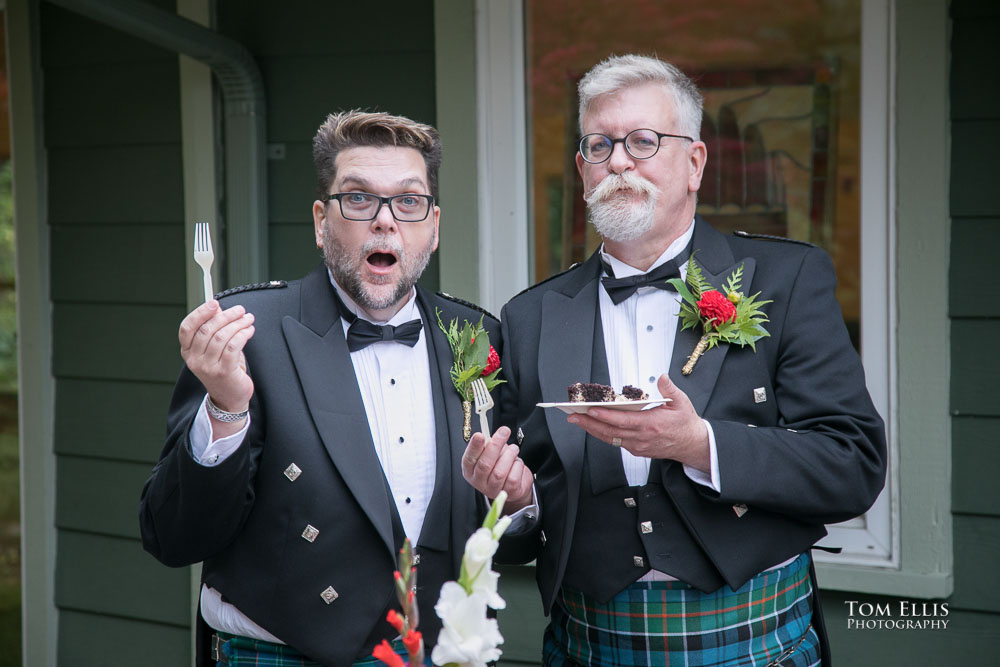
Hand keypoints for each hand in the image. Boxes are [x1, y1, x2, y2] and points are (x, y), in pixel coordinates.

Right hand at [178, 300, 254, 415]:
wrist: (229, 398)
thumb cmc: (223, 369)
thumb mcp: (214, 348)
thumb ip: (214, 329)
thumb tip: (218, 308)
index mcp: (188, 351)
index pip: (187, 327)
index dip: (200, 313)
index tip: (215, 303)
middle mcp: (194, 359)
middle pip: (207, 329)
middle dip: (226, 316)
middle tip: (240, 310)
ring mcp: (208, 367)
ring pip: (222, 337)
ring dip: (238, 324)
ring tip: (248, 319)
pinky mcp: (224, 372)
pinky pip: (233, 347)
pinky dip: (243, 335)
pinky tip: (249, 331)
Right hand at [462, 426, 533, 512]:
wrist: (514, 484)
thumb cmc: (499, 465)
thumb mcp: (490, 453)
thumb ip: (488, 445)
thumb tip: (490, 435)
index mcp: (470, 471)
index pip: (469, 459)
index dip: (474, 447)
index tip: (480, 435)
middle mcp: (479, 482)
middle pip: (484, 465)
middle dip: (495, 445)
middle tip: (503, 432)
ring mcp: (494, 490)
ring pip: (500, 471)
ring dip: (509, 455)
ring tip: (513, 449)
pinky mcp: (509, 493)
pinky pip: (513, 477)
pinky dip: (517, 465)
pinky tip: (516, 463)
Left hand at [567, 374, 709, 470]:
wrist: (692, 445)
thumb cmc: (685, 424)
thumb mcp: (681, 402)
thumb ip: (669, 388)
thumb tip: (662, 377)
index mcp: (651, 424)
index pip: (623, 420)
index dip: (605, 416)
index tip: (591, 410)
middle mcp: (642, 437)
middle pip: (610, 431)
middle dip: (589, 423)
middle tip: (573, 416)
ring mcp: (638, 445)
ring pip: (610, 438)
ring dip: (592, 429)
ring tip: (577, 420)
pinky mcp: (637, 450)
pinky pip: (616, 442)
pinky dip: (603, 434)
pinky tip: (593, 427)